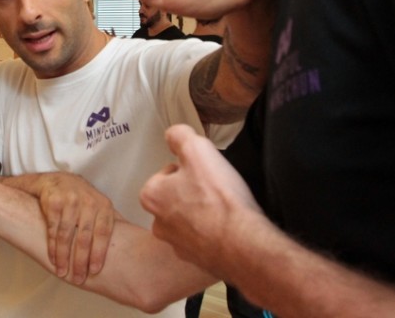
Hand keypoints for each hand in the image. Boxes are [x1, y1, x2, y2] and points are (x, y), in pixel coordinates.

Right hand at [26, 172, 115, 284]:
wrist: (53, 179)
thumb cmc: (78, 198)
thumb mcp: (97, 205)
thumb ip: (108, 222)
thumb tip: (127, 247)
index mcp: (103, 205)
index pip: (103, 233)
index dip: (99, 253)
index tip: (94, 271)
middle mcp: (88, 200)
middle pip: (85, 236)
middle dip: (80, 260)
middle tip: (78, 279)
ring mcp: (70, 199)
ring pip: (66, 234)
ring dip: (63, 256)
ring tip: (62, 272)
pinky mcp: (53, 201)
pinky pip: (53, 228)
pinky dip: (52, 246)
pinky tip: (52, 258)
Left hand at [139, 125, 260, 277]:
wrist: (243, 245)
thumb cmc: (217, 197)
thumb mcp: (197, 150)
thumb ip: (180, 136)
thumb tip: (172, 135)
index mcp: (151, 196)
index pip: (166, 173)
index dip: (187, 169)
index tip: (203, 173)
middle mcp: (158, 224)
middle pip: (176, 198)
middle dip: (193, 193)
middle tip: (215, 190)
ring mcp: (177, 246)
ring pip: (188, 220)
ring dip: (202, 214)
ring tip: (223, 209)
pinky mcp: (198, 261)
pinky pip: (203, 241)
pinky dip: (213, 234)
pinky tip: (228, 228)